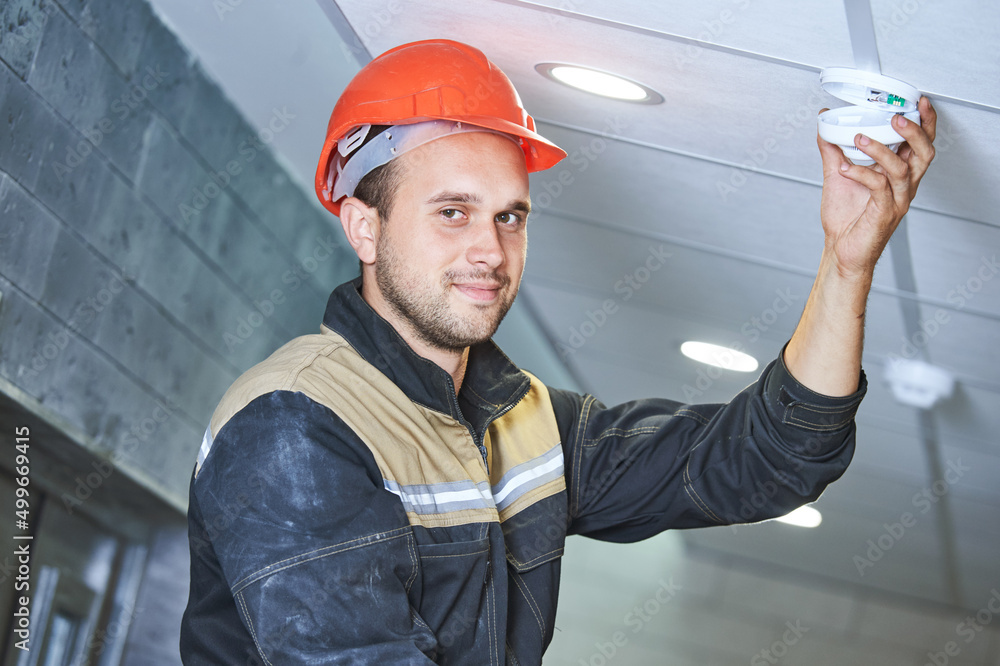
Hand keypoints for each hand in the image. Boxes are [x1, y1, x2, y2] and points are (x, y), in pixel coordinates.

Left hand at [816, 96, 936, 280]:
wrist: (839, 249)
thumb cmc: (846, 217)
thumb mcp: (837, 175)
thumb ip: (833, 150)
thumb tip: (824, 126)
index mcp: (899, 174)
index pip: (922, 144)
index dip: (925, 123)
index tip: (919, 102)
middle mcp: (904, 186)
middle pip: (924, 153)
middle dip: (914, 132)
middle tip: (895, 118)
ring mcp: (897, 200)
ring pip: (902, 169)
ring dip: (881, 150)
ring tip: (860, 138)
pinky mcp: (885, 213)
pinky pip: (879, 187)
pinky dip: (861, 174)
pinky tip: (844, 169)